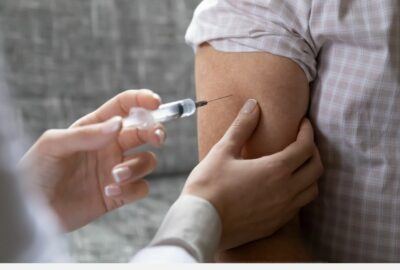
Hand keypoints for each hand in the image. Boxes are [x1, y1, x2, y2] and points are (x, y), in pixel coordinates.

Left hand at [19, 90, 166, 230]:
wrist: (32, 209)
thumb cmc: (36, 171)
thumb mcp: (54, 144)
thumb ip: (87, 134)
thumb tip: (119, 124)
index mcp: (96, 128)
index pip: (124, 107)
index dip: (142, 101)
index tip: (155, 102)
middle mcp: (110, 146)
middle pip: (144, 132)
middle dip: (155, 131)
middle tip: (156, 137)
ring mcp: (116, 170)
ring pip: (147, 160)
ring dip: (138, 167)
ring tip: (115, 175)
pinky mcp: (118, 194)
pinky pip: (140, 188)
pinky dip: (132, 189)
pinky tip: (109, 192)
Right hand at [182, 99, 322, 249]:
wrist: (200, 223)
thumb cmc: (209, 185)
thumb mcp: (223, 151)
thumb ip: (242, 127)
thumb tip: (253, 105)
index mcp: (276, 170)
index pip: (306, 147)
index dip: (307, 131)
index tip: (303, 123)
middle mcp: (286, 191)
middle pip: (316, 168)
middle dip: (313, 151)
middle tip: (301, 141)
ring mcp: (283, 211)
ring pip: (312, 190)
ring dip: (310, 174)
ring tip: (297, 165)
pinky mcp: (276, 224)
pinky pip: (298, 206)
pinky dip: (299, 192)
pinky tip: (284, 188)